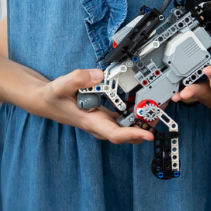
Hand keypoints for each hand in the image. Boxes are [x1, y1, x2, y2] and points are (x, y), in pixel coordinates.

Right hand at [34, 68, 154, 144]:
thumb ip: (77, 79)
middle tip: (163, 112)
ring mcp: (103, 120)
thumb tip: (97, 75)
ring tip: (161, 106)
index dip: (132, 135)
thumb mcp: (60, 85)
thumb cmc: (53, 97)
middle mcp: (99, 124)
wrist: (47, 101)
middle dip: (146, 127)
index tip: (148, 135)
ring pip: (127, 126)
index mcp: (90, 121)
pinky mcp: (105, 115)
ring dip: (144, 120)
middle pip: (126, 133)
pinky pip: (123, 117)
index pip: (114, 133)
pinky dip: (136, 113)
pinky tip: (146, 103)